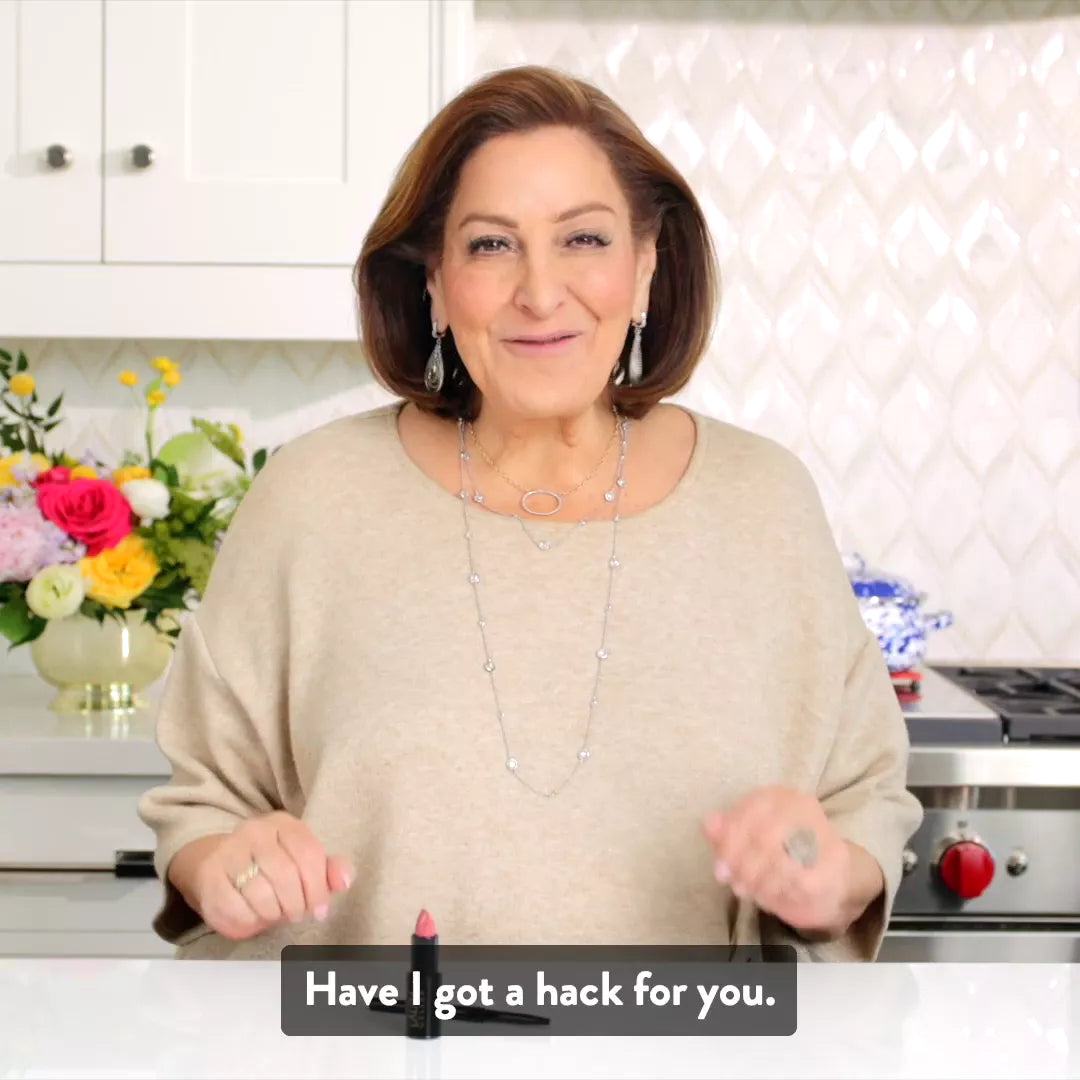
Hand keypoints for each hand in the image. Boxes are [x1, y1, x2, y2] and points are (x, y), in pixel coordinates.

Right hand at [181, 811, 353, 940]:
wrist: (217, 865)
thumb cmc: (270, 868)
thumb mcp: (303, 864)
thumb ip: (329, 871)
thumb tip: (346, 880)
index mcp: (284, 824)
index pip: (309, 853)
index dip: (318, 888)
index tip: (320, 909)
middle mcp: (255, 830)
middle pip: (286, 874)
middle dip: (297, 904)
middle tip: (297, 914)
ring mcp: (229, 851)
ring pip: (261, 893)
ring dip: (274, 913)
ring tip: (275, 913)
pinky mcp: (210, 876)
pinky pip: (237, 908)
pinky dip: (250, 920)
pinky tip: (254, 916)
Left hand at [703, 786, 862, 936]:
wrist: (835, 883)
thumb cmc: (784, 857)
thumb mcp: (749, 844)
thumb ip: (727, 833)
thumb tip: (709, 821)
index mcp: (779, 796)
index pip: (748, 811)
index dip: (729, 843)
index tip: (719, 870)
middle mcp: (803, 807)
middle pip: (763, 836)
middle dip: (743, 866)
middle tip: (734, 885)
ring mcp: (823, 834)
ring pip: (780, 858)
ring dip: (758, 881)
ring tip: (749, 891)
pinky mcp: (834, 865)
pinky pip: (798, 879)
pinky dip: (779, 890)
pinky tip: (770, 896)